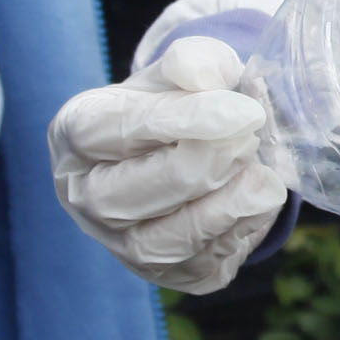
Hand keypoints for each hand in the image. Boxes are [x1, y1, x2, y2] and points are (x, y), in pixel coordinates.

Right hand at [50, 36, 289, 294]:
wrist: (173, 155)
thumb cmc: (171, 106)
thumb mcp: (179, 72)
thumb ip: (194, 63)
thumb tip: (208, 77)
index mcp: (76, 134)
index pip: (123, 129)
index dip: (188, 121)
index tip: (245, 112)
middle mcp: (84, 197)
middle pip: (138, 191)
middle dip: (207, 163)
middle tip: (252, 136)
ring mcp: (118, 244)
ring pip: (169, 239)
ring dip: (229, 205)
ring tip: (263, 173)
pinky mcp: (162, 276)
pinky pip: (204, 263)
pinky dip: (241, 231)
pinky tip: (257, 199)